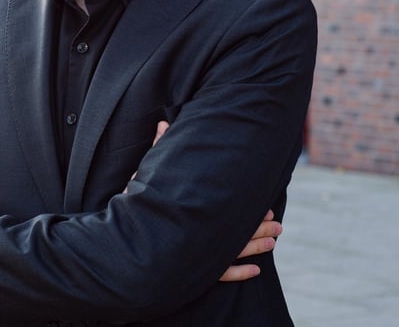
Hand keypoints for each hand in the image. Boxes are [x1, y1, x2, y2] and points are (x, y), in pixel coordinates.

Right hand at [129, 122, 281, 282]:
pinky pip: (220, 276)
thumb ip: (158, 149)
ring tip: (273, 242)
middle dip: (259, 229)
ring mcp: (195, 257)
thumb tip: (163, 123)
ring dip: (255, 248)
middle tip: (278, 225)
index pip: (228, 211)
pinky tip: (255, 271)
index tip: (266, 208)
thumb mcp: (145, 177)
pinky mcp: (191, 275)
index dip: (249, 212)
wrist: (120, 243)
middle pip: (235, 233)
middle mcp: (197, 235)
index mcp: (191, 211)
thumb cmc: (132, 204)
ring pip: (232, 253)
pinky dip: (239, 274)